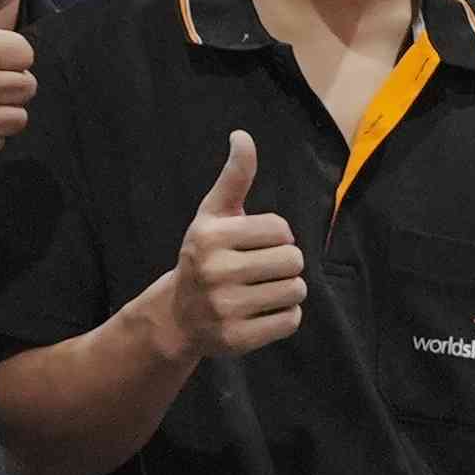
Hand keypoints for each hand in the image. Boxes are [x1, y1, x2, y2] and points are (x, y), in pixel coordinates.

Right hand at [143, 132, 307, 364]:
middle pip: (293, 261)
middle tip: (260, 270)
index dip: (276, 236)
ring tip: (262, 291)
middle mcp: (214, 272)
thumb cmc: (205, 256)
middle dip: (284, 264)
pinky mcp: (237, 339)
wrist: (178, 316)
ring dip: (287, 290)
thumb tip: (243, 136)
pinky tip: (261, 312)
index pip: (282, 230)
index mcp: (210, 237)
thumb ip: (234, 177)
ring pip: (296, 291)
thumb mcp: (213, 215)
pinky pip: (290, 320)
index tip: (253, 244)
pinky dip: (284, 316)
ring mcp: (225, 308)